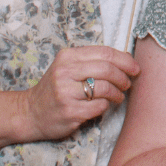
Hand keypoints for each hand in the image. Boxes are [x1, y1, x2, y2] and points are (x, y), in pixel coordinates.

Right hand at [16, 45, 139, 141]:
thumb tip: (127, 59)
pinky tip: (102, 105)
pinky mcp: (70, 111)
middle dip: (124, 77)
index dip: (125, 60)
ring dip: (118, 93)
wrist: (30, 112)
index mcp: (67, 57)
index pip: (105, 53)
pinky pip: (100, 106)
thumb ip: (93, 61)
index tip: (135, 68)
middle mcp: (65, 72)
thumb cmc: (57, 88)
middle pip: (107, 69)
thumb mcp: (69, 67)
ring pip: (105, 88)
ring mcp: (66, 92)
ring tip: (118, 96)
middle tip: (128, 84)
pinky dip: (106, 106)